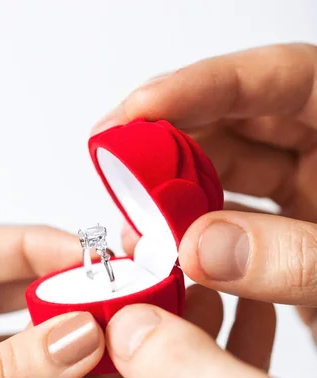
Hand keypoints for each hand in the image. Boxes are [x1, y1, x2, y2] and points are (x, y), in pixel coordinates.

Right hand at [95, 43, 316, 340]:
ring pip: (225, 179)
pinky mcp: (284, 246)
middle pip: (238, 126)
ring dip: (176, 197)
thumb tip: (202, 249)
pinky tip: (167, 255)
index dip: (203, 88)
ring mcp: (307, 203)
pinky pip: (228, 228)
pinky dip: (193, 240)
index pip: (282, 81)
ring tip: (135, 222)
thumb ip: (295, 260)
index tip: (137, 111)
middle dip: (172, 144)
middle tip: (116, 170)